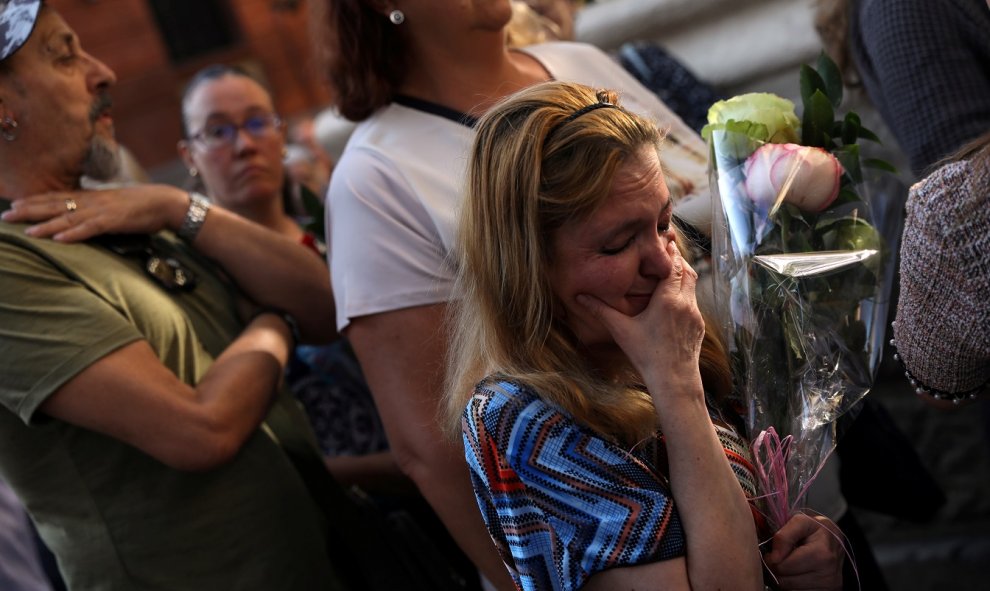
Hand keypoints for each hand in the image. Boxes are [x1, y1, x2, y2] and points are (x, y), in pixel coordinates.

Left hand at [1, 184, 188, 241]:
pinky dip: (74, 235)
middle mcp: (92, 201)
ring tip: (27, 231)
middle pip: (55, 205)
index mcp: (91, 197)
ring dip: (46, 225)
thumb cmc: (142, 205)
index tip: (14, 204)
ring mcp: (102, 211)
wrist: (165, 202)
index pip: (57, 197)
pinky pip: (90, 229)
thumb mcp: (114, 204)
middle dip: (30, 211)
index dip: (34, 201)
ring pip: (68, 218)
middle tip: (7, 216)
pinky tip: (59, 240)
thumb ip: (97, 208)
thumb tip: (83, 215)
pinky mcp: (114, 221)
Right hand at [576, 240, 704, 389]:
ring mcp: (695, 314)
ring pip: (692, 285)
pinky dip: (685, 292)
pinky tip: (674, 297)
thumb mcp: (621, 331)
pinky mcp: (698, 325)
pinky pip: (693, 300)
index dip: (669, 251)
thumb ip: (601, 311)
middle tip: (667, 248)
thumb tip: (579, 297)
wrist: (674, 380)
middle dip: (677, 259)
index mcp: (668, 299)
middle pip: (686, 270)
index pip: (673, 265)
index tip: (664, 239)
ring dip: (682, 275)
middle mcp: (685, 302)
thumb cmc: (647, 355)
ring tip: (669, 269)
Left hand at [764, 513, 843, 590]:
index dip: (772, 558)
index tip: (772, 553)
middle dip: (777, 569)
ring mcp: (829, 585)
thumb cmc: (816, 530)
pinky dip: (793, 587)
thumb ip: (784, 535)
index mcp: (822, 552)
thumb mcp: (802, 521)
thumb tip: (774, 556)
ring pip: (789, 589)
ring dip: (784, 579)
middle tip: (780, 559)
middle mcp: (828, 572)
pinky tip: (797, 575)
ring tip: (789, 566)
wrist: (836, 541)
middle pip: (785, 580)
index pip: (783, 565)